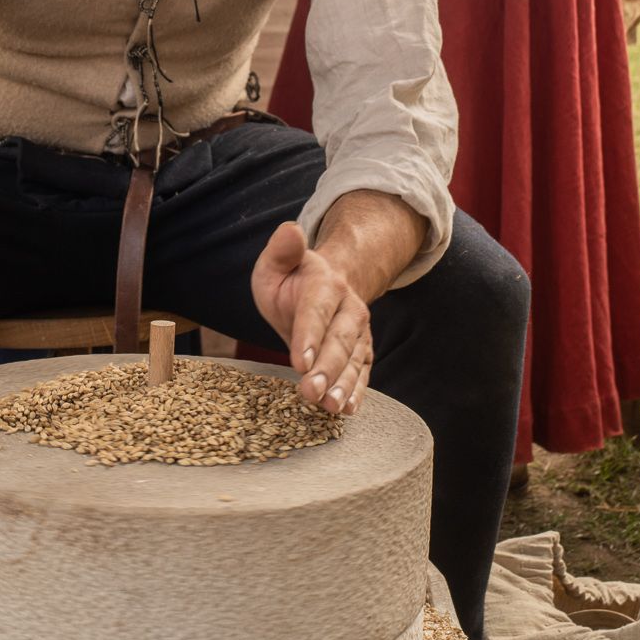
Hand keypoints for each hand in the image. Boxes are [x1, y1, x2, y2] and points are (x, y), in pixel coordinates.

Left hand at [251, 221, 373, 415]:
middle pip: (338, 340)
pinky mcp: (363, 351)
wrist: (327, 285)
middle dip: (327, 368)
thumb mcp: (277, 263)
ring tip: (332, 407)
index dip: (309, 336)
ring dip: (344, 385)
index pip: (316, 311)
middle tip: (312, 391)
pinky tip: (349, 409)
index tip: (300, 362)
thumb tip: (290, 230)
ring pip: (354, 359)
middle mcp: (349, 307)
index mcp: (325, 284)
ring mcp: (359, 331)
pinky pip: (363, 372)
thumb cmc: (292, 280)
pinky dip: (357, 391)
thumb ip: (281, 250)